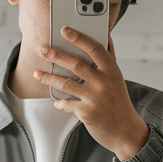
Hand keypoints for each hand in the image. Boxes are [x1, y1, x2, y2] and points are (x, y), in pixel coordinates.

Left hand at [32, 28, 150, 161]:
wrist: (126, 131)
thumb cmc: (119, 102)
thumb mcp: (117, 79)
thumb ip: (110, 58)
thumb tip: (106, 36)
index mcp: (112, 71)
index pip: (95, 48)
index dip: (79, 37)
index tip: (64, 30)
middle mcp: (104, 82)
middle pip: (76, 64)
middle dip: (56, 55)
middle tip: (42, 49)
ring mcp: (95, 98)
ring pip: (66, 84)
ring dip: (49, 78)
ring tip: (37, 74)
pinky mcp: (86, 113)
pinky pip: (67, 104)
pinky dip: (60, 103)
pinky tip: (57, 102)